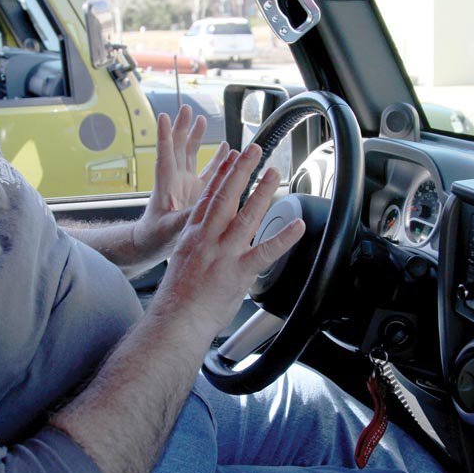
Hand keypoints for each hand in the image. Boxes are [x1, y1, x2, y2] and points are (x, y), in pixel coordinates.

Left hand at [132, 104, 228, 261]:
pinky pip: (208, 171)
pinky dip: (217, 159)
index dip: (164, 136)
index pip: (165, 155)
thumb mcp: (169, 228)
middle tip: (186, 109)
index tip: (163, 117)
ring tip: (201, 119)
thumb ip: (184, 218)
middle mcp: (176, 180)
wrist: (152, 246)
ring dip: (195, 137)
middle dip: (182, 128)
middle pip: (178, 147)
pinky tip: (227, 149)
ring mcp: (186, 184)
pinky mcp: (197, 192)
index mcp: (166, 185)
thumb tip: (201, 209)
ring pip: (191, 154)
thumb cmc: (154, 237)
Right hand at [149, 143, 305, 339]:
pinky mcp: (238, 273)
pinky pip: (265, 251)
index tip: (231, 156)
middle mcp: (207, 239)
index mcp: (193, 235)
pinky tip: (298, 226)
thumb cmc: (178, 298)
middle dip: (241, 170)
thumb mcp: (181, 261)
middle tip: (254, 150)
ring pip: (246, 216)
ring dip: (262, 192)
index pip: (208, 197)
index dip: (221, 174)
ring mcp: (223, 254)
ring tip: (274, 173)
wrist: (176, 321)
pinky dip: (283, 238)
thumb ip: (198, 244)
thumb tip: (209, 238)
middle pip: (225, 197)